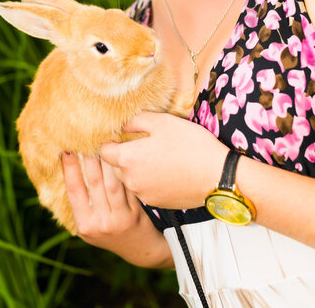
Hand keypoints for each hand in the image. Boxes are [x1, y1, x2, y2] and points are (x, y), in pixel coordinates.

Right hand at [61, 151, 171, 266]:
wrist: (139, 248)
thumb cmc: (109, 229)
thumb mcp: (89, 224)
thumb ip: (81, 202)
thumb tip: (69, 165)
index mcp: (85, 225)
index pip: (74, 190)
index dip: (69, 168)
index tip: (66, 149)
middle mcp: (102, 223)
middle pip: (93, 182)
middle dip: (89, 157)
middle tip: (85, 136)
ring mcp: (120, 218)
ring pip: (112, 181)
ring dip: (107, 158)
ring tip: (103, 140)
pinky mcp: (137, 212)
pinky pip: (127, 185)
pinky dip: (123, 168)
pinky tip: (120, 154)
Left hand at [100, 111, 228, 208]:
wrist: (218, 176)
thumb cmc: (190, 144)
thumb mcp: (162, 122)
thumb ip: (136, 120)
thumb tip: (121, 123)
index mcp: (127, 159)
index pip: (103, 151)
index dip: (110, 140)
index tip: (120, 134)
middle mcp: (131, 180)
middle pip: (114, 166)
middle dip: (122, 155)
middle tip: (140, 142)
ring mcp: (144, 194)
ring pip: (130, 178)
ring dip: (136, 168)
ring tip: (156, 155)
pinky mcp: (157, 202)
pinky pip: (144, 188)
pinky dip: (149, 179)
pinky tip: (166, 169)